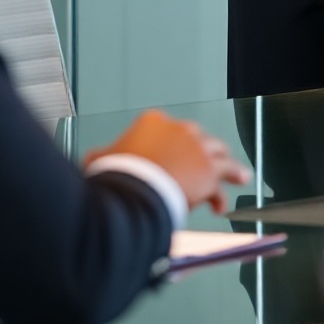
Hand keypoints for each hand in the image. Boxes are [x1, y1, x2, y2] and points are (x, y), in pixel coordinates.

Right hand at [93, 110, 249, 214]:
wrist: (137, 190)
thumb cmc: (121, 176)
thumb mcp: (102, 161)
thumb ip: (100, 158)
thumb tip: (89, 162)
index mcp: (152, 122)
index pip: (165, 131)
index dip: (168, 147)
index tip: (166, 159)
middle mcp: (179, 129)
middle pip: (195, 138)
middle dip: (198, 153)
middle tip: (200, 164)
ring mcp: (196, 148)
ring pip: (217, 152)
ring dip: (226, 165)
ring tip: (234, 174)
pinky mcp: (209, 170)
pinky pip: (224, 177)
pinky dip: (226, 187)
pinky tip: (223, 201)